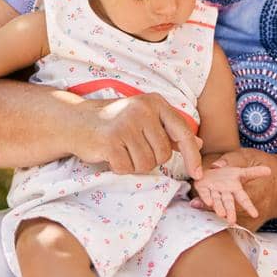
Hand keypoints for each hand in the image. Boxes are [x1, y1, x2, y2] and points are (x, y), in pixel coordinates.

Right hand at [70, 92, 203, 177]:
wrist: (76, 122)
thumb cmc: (115, 123)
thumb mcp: (145, 121)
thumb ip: (170, 132)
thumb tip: (199, 143)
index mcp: (155, 102)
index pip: (183, 132)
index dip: (192, 156)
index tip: (198, 174)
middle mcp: (142, 110)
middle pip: (163, 154)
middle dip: (150, 159)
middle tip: (132, 149)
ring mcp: (126, 124)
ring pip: (146, 164)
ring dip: (134, 165)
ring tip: (121, 151)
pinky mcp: (110, 140)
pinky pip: (127, 168)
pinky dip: (119, 168)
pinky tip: (110, 155)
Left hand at [191, 149, 276, 229]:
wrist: (219, 165)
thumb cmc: (238, 164)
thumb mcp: (244, 158)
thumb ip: (233, 161)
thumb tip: (226, 166)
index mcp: (237, 187)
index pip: (244, 198)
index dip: (249, 207)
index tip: (255, 215)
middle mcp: (226, 192)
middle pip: (229, 203)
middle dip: (230, 212)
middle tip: (231, 220)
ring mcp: (215, 192)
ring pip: (217, 201)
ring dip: (217, 207)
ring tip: (220, 213)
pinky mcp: (203, 188)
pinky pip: (204, 195)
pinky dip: (201, 199)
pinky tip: (197, 202)